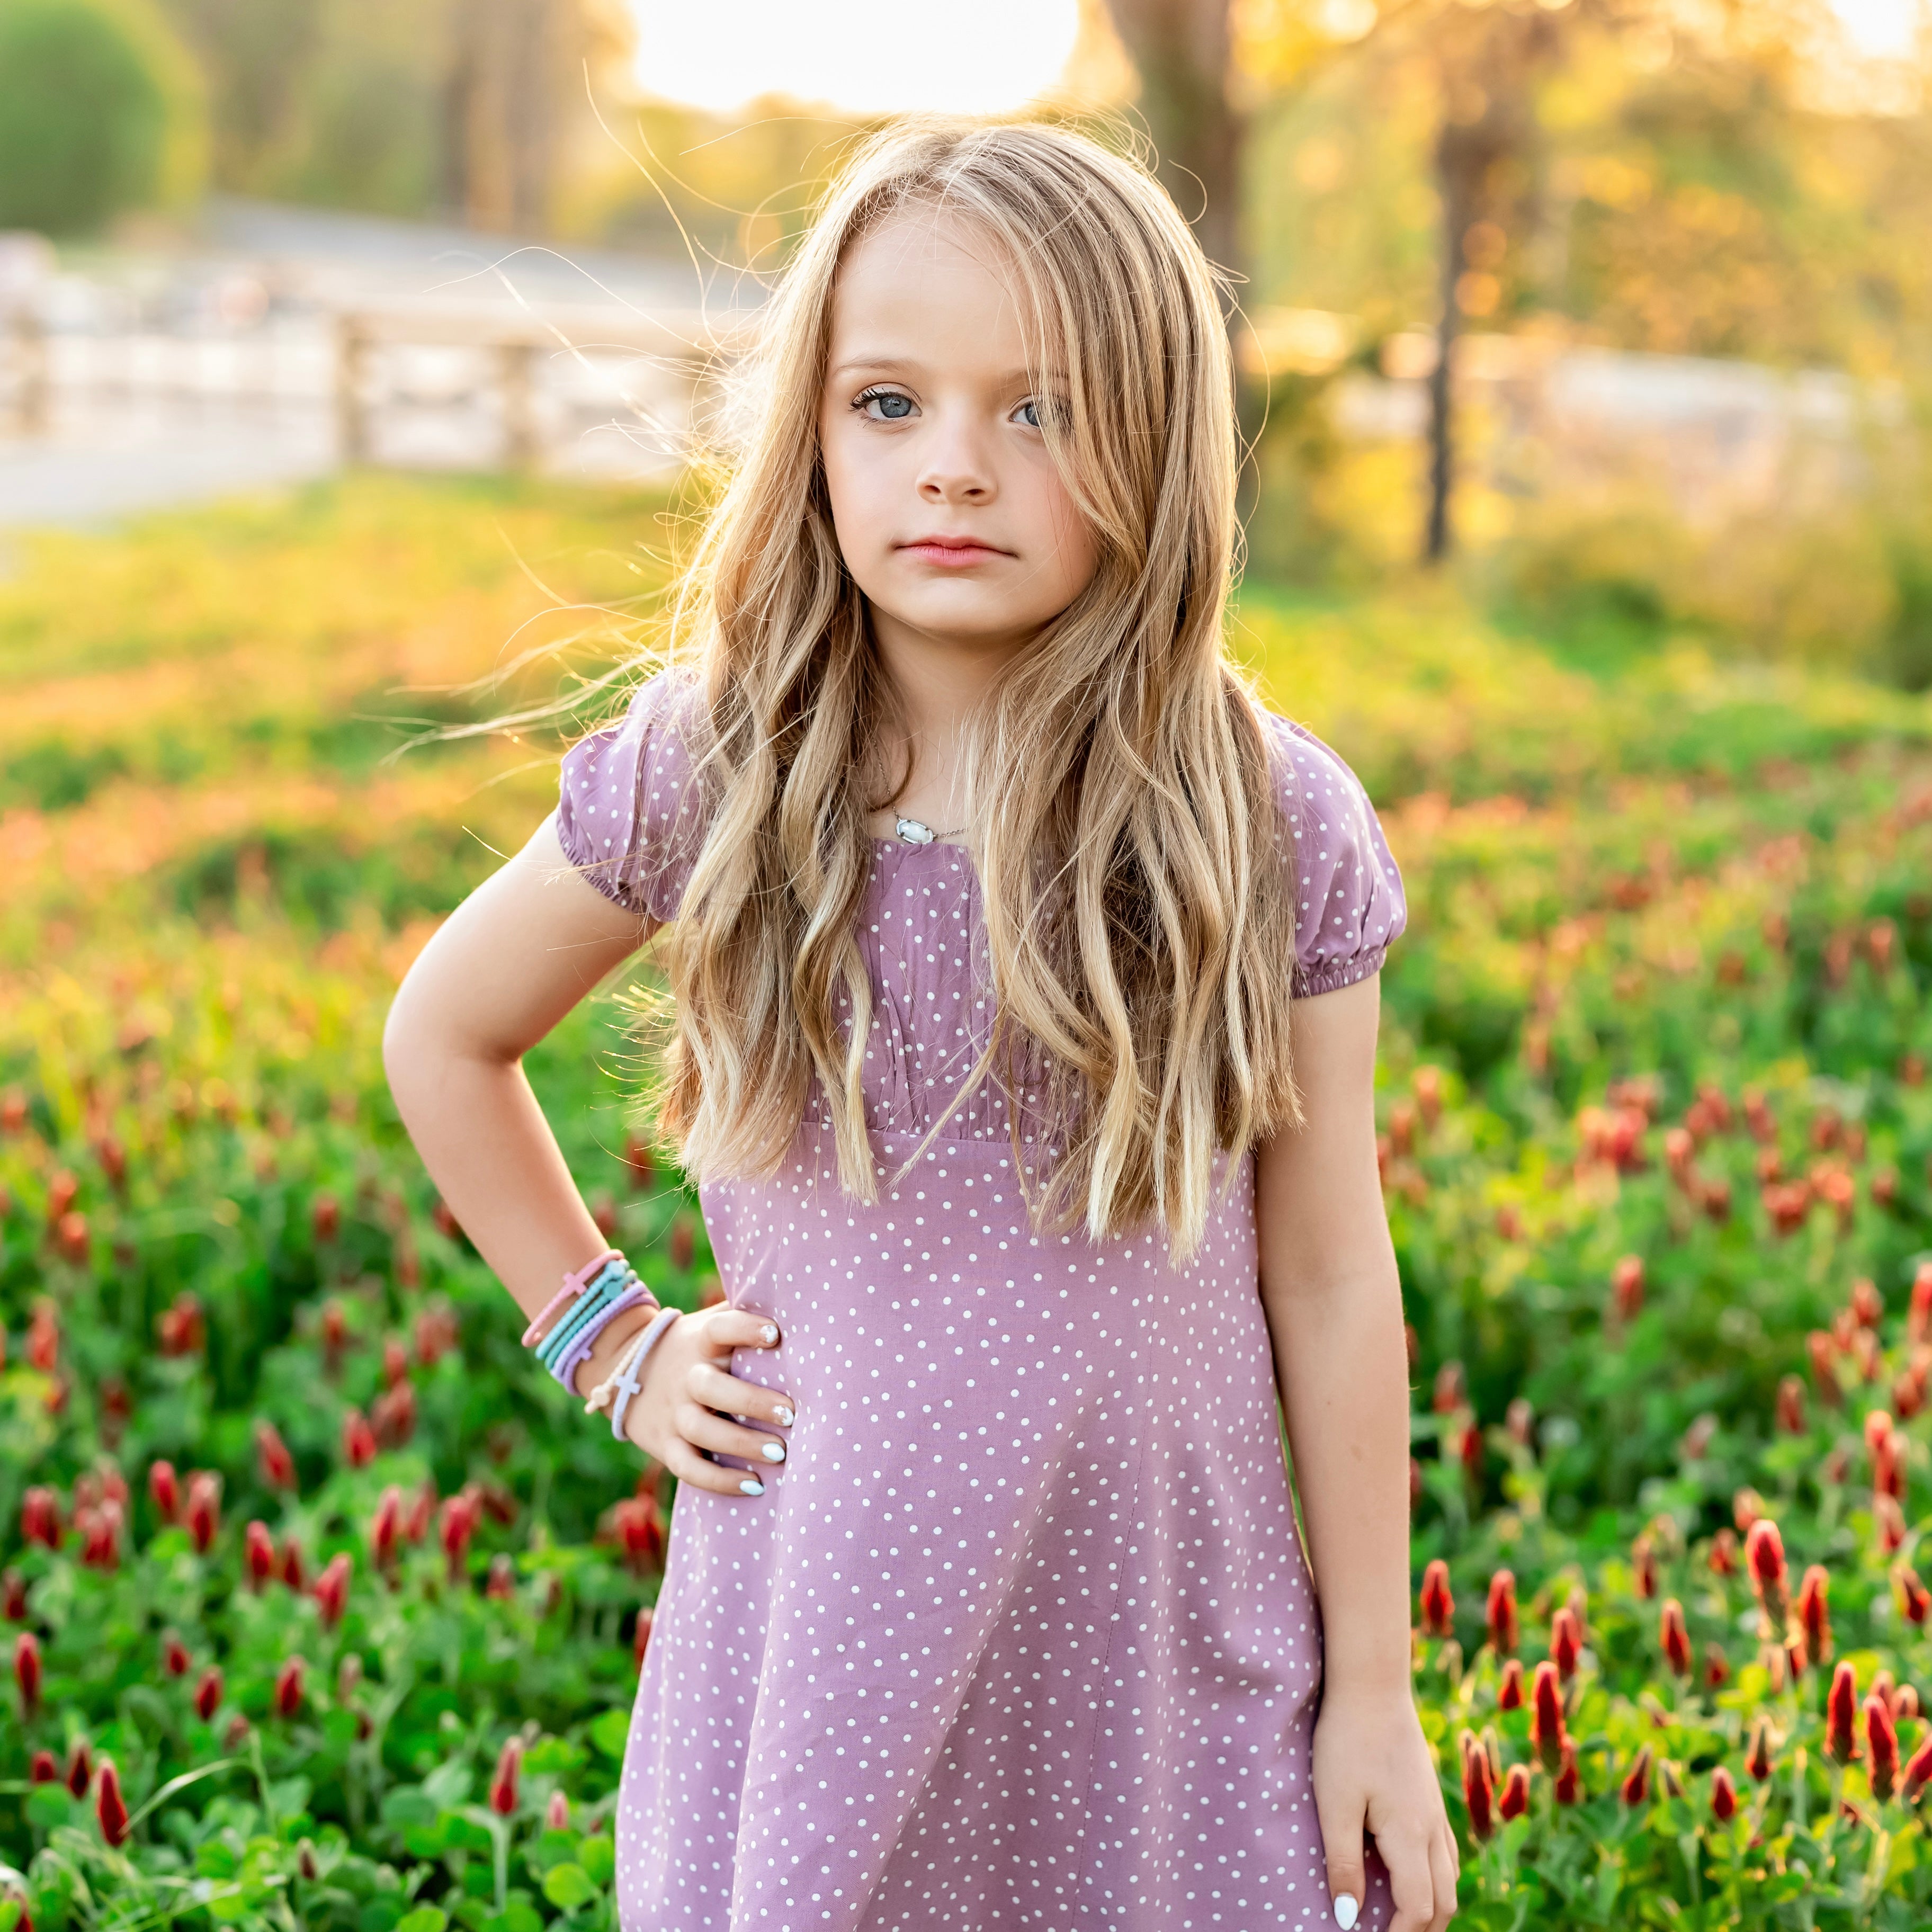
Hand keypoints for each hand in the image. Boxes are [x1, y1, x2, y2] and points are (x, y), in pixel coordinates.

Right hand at [612, 1305, 792, 1497]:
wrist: (624, 1370)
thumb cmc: (695, 1346)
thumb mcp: (710, 1324)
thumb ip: (744, 1314)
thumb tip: (799, 1299)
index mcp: (701, 1341)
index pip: (720, 1329)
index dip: (745, 1329)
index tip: (776, 1334)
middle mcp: (686, 1377)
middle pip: (712, 1387)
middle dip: (753, 1401)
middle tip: (792, 1413)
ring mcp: (673, 1413)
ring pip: (703, 1431)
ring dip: (742, 1443)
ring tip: (781, 1452)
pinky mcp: (666, 1445)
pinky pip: (689, 1468)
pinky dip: (719, 1480)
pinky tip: (755, 1484)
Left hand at [1312, 1681, 1457, 1931]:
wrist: (1371, 1684)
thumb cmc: (1346, 1741)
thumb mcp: (1335, 1804)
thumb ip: (1342, 1864)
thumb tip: (1346, 1921)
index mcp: (1410, 1835)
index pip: (1418, 1909)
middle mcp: (1432, 1828)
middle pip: (1443, 1901)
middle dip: (1420, 1929)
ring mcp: (1435, 1810)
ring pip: (1448, 1878)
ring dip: (1430, 1906)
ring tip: (1397, 1917)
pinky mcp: (1429, 1795)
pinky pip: (1444, 1852)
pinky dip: (1433, 1878)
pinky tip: (1409, 1873)